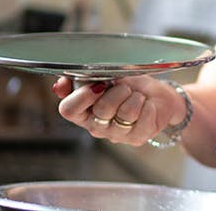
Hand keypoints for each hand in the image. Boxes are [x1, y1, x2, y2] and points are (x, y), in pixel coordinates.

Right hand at [53, 75, 184, 145]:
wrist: (156, 96)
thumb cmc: (129, 86)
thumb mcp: (105, 76)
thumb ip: (80, 78)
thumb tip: (60, 85)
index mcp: (83, 112)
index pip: (68, 110)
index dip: (83, 96)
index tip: (100, 84)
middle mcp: (96, 127)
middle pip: (102, 109)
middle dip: (118, 90)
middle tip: (125, 87)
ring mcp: (116, 135)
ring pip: (126, 112)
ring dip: (135, 97)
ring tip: (137, 96)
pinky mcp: (137, 139)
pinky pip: (142, 118)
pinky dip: (147, 105)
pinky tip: (147, 105)